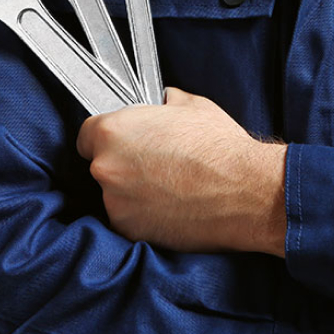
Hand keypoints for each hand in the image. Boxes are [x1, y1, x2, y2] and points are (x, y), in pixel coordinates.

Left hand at [76, 87, 286, 253]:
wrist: (246, 193)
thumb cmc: (220, 148)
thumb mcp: (191, 106)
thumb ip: (164, 104)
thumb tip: (163, 101)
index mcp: (112, 132)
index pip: (87, 135)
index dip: (106, 138)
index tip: (122, 144)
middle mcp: (106, 168)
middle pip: (101, 166)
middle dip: (123, 166)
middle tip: (156, 166)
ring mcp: (116, 204)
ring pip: (115, 196)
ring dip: (133, 194)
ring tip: (169, 190)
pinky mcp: (131, 232)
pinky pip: (129, 221)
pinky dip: (145, 217)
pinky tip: (172, 208)